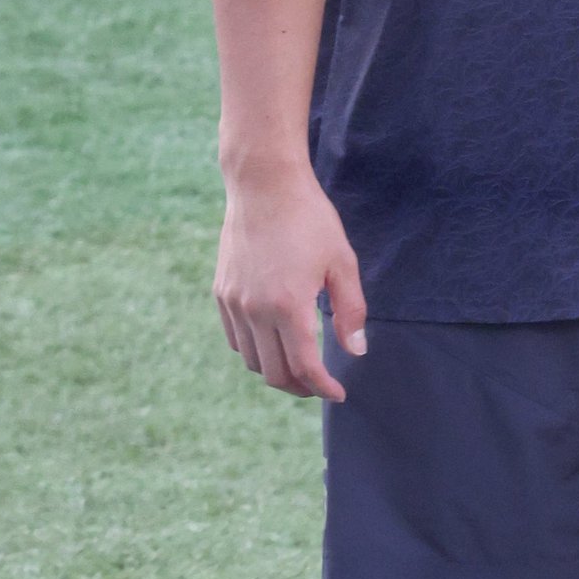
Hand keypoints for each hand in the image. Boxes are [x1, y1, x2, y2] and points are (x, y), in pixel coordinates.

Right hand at [214, 166, 367, 400]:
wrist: (264, 184)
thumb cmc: (309, 218)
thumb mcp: (341, 261)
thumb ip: (350, 310)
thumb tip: (356, 351)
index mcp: (288, 305)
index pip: (305, 366)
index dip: (323, 386)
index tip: (338, 393)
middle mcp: (256, 310)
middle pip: (276, 373)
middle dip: (301, 387)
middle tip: (320, 384)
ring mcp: (234, 303)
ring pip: (252, 360)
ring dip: (277, 372)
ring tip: (299, 366)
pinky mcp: (222, 292)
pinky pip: (235, 339)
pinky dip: (254, 352)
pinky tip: (273, 343)